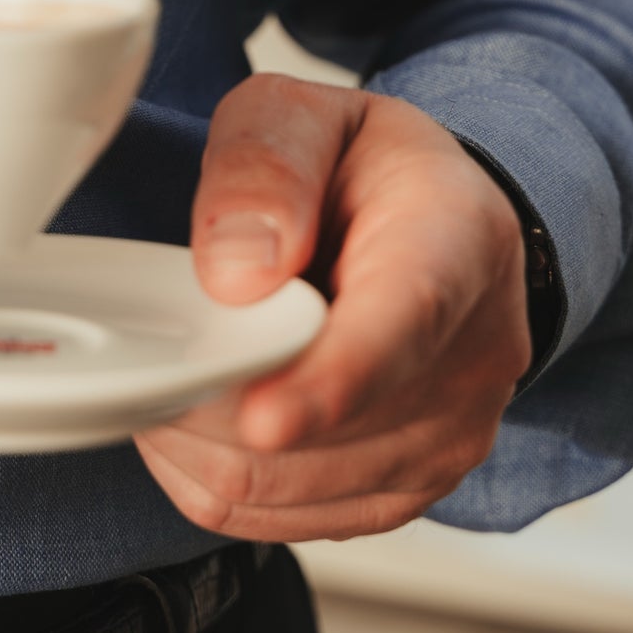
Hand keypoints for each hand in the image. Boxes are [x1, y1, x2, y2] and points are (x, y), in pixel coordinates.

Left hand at [135, 74, 532, 541]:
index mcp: (457, 240)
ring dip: (201, 443)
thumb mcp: (303, 114)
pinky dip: (214, 478)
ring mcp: (448, 438)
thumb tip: (236, 275)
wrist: (438, 226)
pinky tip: (204, 416)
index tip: (263, 417)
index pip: (406, 324)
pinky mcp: (405, 492)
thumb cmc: (363, 169)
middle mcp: (474, 355)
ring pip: (286, 488)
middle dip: (211, 399)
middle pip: (325, 429)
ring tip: (181, 367)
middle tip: (158, 342)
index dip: (331, 383)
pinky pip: (277, 518)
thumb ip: (264, 168)